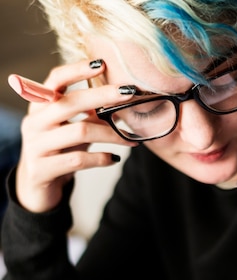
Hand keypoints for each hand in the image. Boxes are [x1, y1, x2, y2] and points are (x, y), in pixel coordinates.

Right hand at [15, 60, 135, 212]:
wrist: (37, 188)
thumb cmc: (59, 152)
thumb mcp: (70, 129)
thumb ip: (86, 113)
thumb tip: (118, 97)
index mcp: (40, 106)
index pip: (55, 80)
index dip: (77, 69)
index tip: (102, 63)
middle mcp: (34, 122)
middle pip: (71, 102)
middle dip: (103, 96)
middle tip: (129, 92)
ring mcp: (36, 146)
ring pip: (80, 132)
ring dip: (110, 134)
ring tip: (130, 139)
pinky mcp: (42, 169)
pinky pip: (78, 160)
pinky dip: (100, 158)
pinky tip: (114, 159)